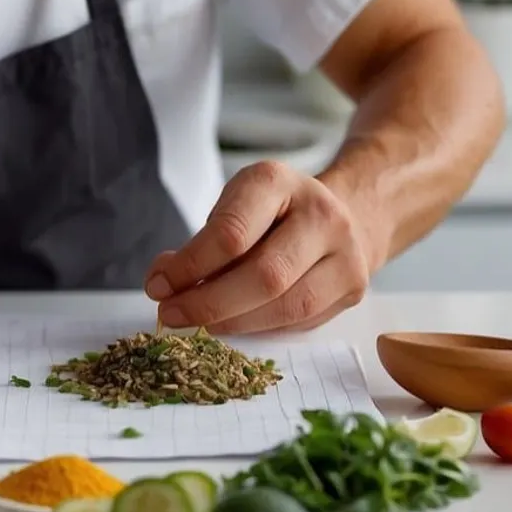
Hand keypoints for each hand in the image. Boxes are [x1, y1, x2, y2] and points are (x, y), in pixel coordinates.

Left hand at [144, 161, 374, 333]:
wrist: (345, 215)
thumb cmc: (273, 213)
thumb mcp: (234, 207)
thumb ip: (201, 244)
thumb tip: (163, 282)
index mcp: (279, 183)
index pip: (232, 232)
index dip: (191, 266)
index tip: (158, 286)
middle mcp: (321, 214)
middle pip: (264, 275)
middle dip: (210, 304)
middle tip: (172, 316)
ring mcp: (346, 253)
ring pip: (287, 306)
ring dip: (234, 324)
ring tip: (200, 325)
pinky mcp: (353, 288)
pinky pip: (300, 322)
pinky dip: (260, 329)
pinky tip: (236, 325)